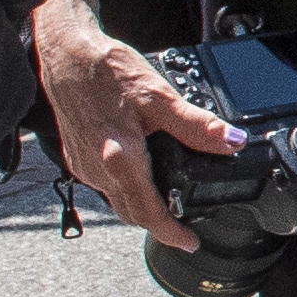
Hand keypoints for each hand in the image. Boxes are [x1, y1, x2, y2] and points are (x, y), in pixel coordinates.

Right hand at [32, 6, 235, 246]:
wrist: (65, 53)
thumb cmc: (105, 71)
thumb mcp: (159, 97)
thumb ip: (196, 125)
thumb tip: (231, 143)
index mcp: (118, 160)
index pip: (147, 212)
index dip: (171, 233)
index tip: (190, 243)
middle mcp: (97, 169)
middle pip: (131, 212)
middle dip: (157, 225)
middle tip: (184, 228)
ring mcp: (84, 164)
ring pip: (116, 200)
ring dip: (141, 209)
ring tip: (168, 206)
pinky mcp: (77, 155)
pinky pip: (105, 185)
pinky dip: (126, 190)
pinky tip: (142, 178)